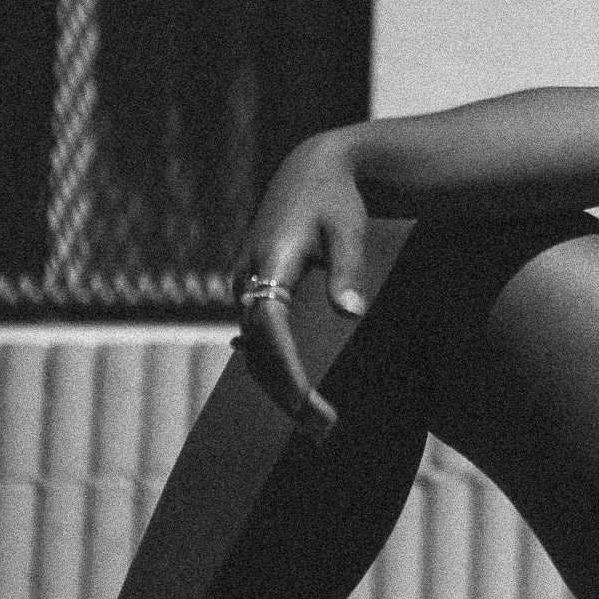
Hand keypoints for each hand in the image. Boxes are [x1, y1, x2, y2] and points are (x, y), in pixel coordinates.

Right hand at [232, 130, 371, 441]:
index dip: (283, 370)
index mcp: (268, 263)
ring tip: (319, 425)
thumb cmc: (338, 197)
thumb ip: (348, 268)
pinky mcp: (254, 288)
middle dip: (285, 393)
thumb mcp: (349, 227)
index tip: (308, 404)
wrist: (315, 167)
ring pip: (254, 349)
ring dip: (280, 387)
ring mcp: (245, 284)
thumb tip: (352, 311)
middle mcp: (247, 278)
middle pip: (256, 350)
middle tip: (324, 432)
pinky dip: (275, 367)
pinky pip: (258, 338)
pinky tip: (296, 396)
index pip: (267, 330)